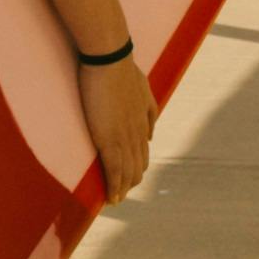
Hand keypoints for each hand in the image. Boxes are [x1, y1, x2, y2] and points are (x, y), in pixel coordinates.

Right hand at [76, 48, 157, 202]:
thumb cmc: (120, 67)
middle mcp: (137, 133)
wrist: (109, 58)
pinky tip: (111, 199)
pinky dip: (114, 187)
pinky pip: (114, 170)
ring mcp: (124, 137)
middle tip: (120, 194)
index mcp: (143, 121)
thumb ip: (148, 110)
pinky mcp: (109, 139)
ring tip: (116, 201)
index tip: (129, 178)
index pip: (142, 153)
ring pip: (127, 173)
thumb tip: (150, 134)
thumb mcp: (142, 88)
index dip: (136, 168)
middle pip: (138, 166)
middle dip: (130, 182)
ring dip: (122, 189)